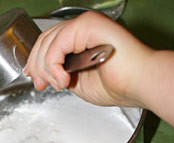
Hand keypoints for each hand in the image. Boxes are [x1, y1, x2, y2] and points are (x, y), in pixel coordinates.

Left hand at [24, 11, 152, 106]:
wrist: (140, 85)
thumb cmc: (117, 85)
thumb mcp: (77, 82)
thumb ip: (60, 73)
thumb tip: (45, 74)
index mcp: (81, 40)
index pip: (49, 43)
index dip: (37, 60)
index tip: (34, 77)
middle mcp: (82, 28)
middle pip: (45, 40)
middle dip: (37, 65)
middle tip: (39, 84)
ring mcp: (85, 24)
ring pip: (49, 42)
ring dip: (46, 68)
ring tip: (58, 84)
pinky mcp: (88, 25)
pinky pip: (58, 43)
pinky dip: (54, 64)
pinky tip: (63, 79)